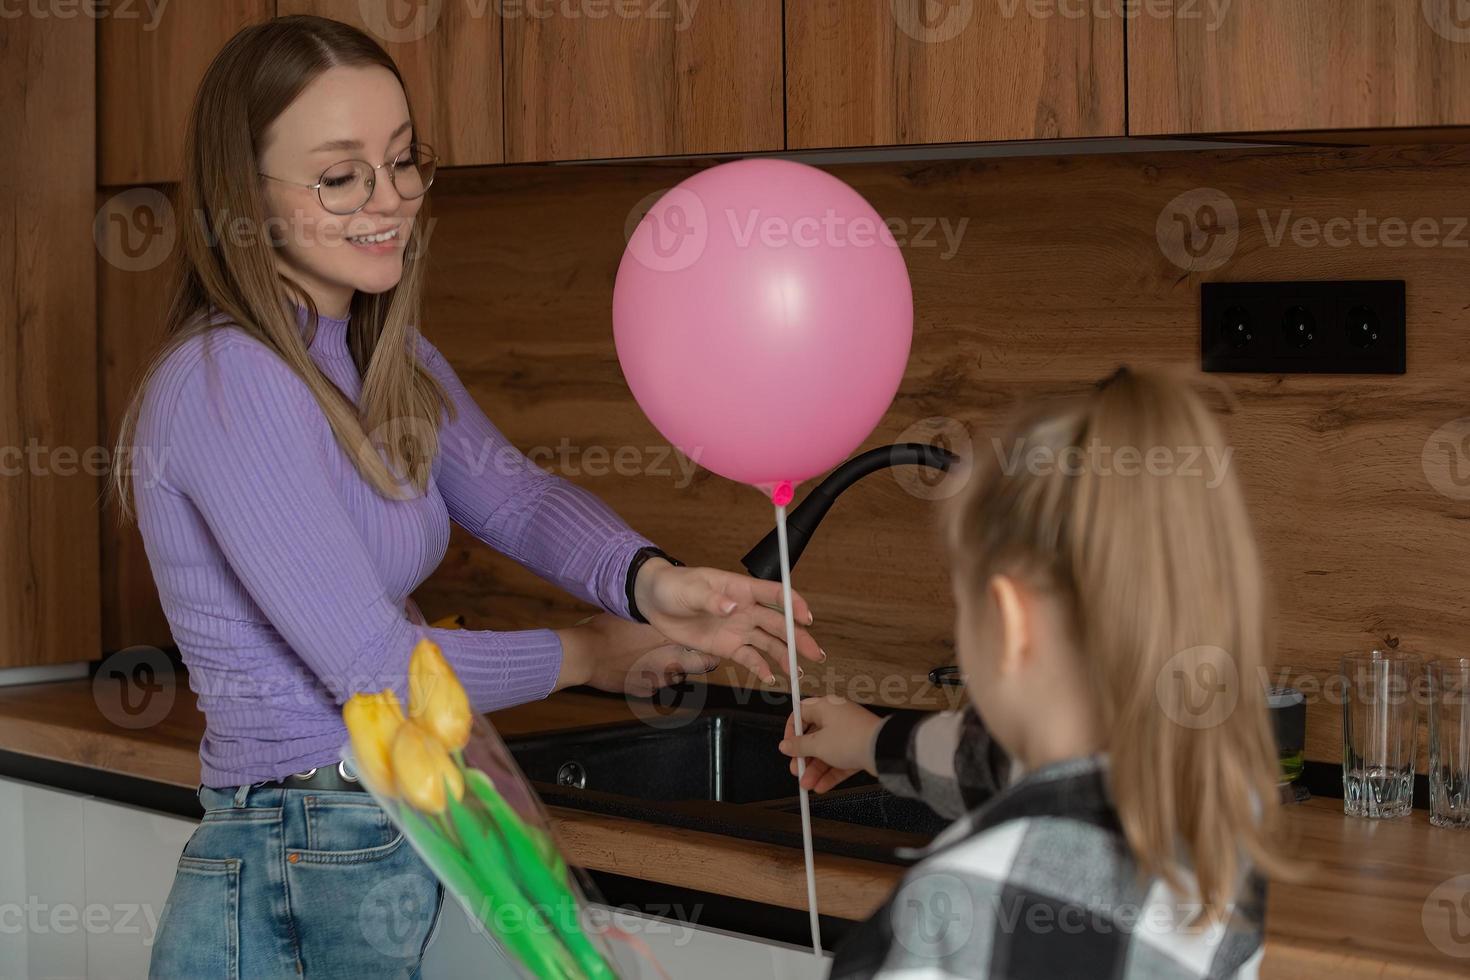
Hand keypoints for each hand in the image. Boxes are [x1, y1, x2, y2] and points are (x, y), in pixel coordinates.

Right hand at [554, 613, 718, 696]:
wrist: (587, 654)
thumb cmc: (608, 630)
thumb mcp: (635, 617)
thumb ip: (654, 619)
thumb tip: (663, 615)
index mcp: (670, 642)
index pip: (706, 655)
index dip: (709, 650)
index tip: (707, 644)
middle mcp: (669, 664)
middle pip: (698, 667)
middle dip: (697, 660)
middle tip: (689, 652)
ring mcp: (656, 681)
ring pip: (676, 677)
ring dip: (673, 669)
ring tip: (659, 658)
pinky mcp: (642, 690)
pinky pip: (654, 686)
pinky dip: (652, 679)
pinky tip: (640, 669)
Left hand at [634, 559, 822, 683]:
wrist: (653, 602)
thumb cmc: (672, 586)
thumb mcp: (689, 590)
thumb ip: (712, 599)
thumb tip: (733, 607)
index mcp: (741, 588)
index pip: (775, 594)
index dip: (794, 604)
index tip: (807, 618)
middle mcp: (745, 609)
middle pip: (779, 623)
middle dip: (799, 637)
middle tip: (814, 654)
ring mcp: (738, 628)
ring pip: (769, 643)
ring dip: (785, 656)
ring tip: (798, 672)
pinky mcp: (727, 646)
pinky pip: (749, 658)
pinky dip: (761, 669)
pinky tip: (772, 679)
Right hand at [778, 695, 882, 792]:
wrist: (881, 750)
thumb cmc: (851, 738)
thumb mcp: (818, 745)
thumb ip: (799, 746)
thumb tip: (785, 746)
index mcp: (825, 707)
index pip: (801, 714)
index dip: (791, 731)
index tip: (788, 747)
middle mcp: (837, 717)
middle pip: (813, 737)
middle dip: (804, 758)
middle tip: (797, 770)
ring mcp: (848, 733)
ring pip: (827, 751)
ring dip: (815, 770)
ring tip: (808, 784)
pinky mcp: (858, 748)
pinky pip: (840, 760)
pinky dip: (830, 773)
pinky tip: (821, 786)